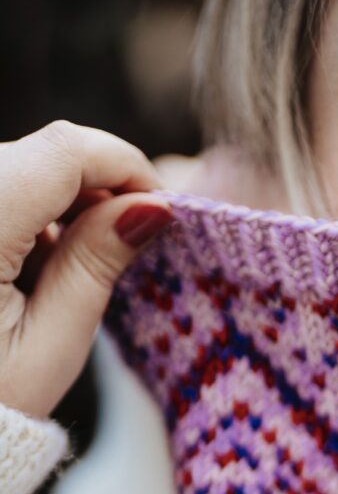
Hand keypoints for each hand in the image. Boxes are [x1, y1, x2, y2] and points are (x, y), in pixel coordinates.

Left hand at [0, 121, 171, 418]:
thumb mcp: (52, 342)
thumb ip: (98, 264)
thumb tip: (155, 207)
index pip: (63, 151)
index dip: (126, 166)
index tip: (161, 209)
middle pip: (42, 152)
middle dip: (101, 185)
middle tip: (132, 243)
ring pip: (20, 164)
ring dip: (65, 199)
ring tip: (78, 266)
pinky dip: (30, 210)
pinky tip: (37, 261)